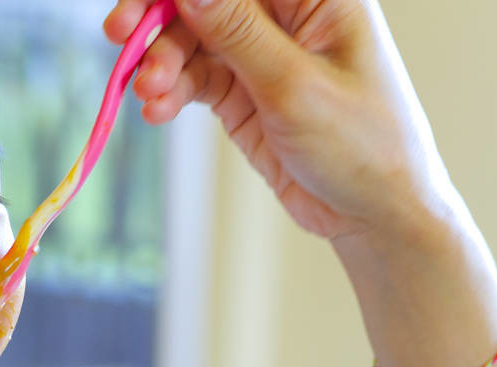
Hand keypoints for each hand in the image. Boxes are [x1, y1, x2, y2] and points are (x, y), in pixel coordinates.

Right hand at [105, 0, 455, 245]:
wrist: (376, 216)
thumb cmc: (363, 146)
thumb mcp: (295, 86)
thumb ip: (237, 30)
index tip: (144, 6)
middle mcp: (286, 15)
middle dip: (160, 16)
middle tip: (121, 37)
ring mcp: (262, 54)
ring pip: (192, 38)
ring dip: (163, 63)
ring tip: (151, 95)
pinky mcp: (245, 93)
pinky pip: (196, 78)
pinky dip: (173, 91)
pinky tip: (158, 110)